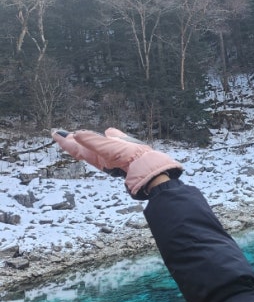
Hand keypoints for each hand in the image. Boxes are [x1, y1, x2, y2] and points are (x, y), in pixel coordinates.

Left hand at [52, 127, 182, 198]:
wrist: (151, 168)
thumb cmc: (130, 159)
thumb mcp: (110, 148)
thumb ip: (94, 141)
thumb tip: (76, 134)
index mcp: (96, 155)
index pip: (75, 147)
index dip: (64, 141)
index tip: (54, 133)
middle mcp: (102, 157)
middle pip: (82, 148)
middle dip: (72, 141)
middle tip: (62, 134)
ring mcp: (112, 156)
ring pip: (94, 148)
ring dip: (85, 141)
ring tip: (79, 135)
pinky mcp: (122, 154)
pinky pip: (108, 146)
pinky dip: (103, 141)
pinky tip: (108, 136)